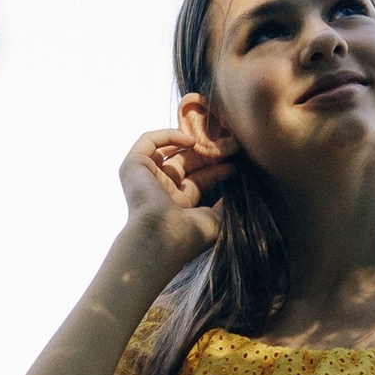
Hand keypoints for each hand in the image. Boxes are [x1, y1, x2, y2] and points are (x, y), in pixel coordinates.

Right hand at [118, 103, 235, 270]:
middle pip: (184, 163)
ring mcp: (145, 178)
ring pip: (167, 150)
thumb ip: (225, 206)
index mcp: (176, 206)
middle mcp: (159, 191)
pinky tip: (189, 140)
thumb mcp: (215, 220)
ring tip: (208, 141)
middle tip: (225, 148)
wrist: (161, 238)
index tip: (233, 166)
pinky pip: (149, 141)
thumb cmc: (187, 236)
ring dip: (188, 143)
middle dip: (204, 154)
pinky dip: (167, 135)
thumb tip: (241, 196)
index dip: (215, 170)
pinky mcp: (133, 166)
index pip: (198, 180)